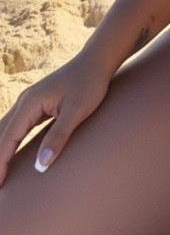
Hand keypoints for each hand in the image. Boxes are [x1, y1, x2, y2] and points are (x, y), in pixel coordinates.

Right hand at [0, 53, 109, 184]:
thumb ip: (58, 136)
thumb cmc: (89, 84)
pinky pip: (16, 127)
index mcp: (30, 102)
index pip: (8, 138)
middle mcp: (24, 101)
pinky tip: (10, 154)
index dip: (0, 162)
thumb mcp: (77, 111)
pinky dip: (9, 142)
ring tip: (0, 172)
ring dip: (1, 150)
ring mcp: (29, 102)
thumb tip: (41, 165)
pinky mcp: (36, 105)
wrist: (96, 61)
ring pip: (6, 129)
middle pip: (1, 134)